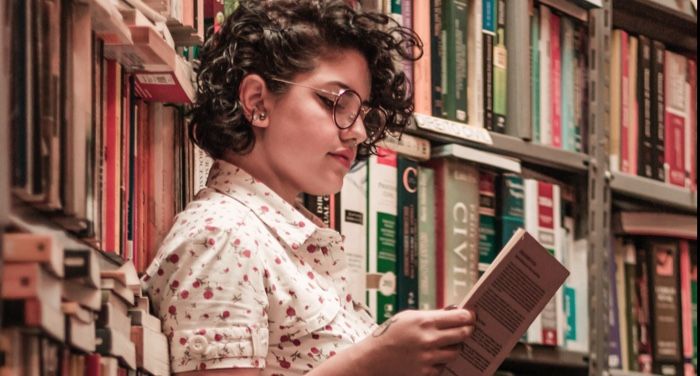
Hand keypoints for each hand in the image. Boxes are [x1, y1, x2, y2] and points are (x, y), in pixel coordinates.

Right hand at [357, 309, 475, 375]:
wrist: (374, 358)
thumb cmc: (390, 333)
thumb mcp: (408, 317)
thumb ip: (431, 316)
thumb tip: (452, 313)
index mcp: (425, 321)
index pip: (459, 318)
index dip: (469, 316)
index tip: (471, 316)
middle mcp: (429, 339)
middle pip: (462, 334)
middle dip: (467, 330)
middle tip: (468, 329)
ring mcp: (428, 357)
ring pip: (456, 351)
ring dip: (455, 346)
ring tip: (450, 343)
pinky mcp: (426, 372)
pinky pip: (444, 365)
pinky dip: (442, 360)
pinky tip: (435, 355)